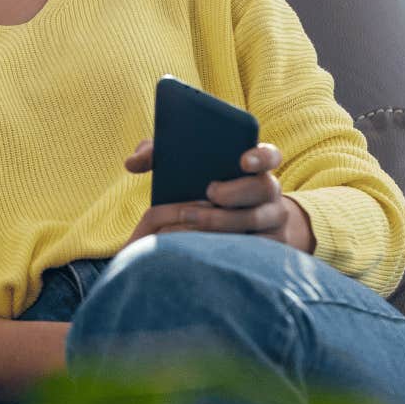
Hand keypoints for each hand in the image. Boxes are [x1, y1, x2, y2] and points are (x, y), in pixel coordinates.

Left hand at [122, 139, 313, 252]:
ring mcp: (272, 220)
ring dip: (226, 220)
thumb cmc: (204, 189)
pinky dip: (233, 246)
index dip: (260, 156)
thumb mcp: (186, 170)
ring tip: (191, 218)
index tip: (242, 159)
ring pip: (259, 220)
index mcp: (254, 167)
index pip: (269, 155)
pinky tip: (207, 244)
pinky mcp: (269, 247)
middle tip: (210, 191)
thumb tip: (132, 163)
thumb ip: (159, 155)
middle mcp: (269, 192)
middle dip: (238, 190)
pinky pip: (257, 248)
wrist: (233, 225)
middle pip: (265, 188)